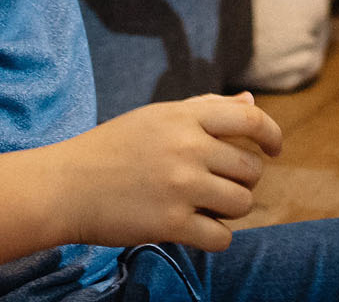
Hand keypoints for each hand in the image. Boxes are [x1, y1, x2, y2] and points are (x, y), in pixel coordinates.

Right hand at [39, 93, 281, 250]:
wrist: (65, 186)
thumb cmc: (112, 148)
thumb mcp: (157, 116)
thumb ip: (206, 108)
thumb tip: (251, 101)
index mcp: (184, 116)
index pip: (251, 118)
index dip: (272, 134)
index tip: (274, 149)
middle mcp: (187, 147)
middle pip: (251, 169)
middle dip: (242, 180)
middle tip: (218, 185)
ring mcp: (180, 186)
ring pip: (242, 203)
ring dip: (231, 209)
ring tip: (206, 206)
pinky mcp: (171, 224)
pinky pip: (222, 237)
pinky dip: (216, 237)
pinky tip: (197, 228)